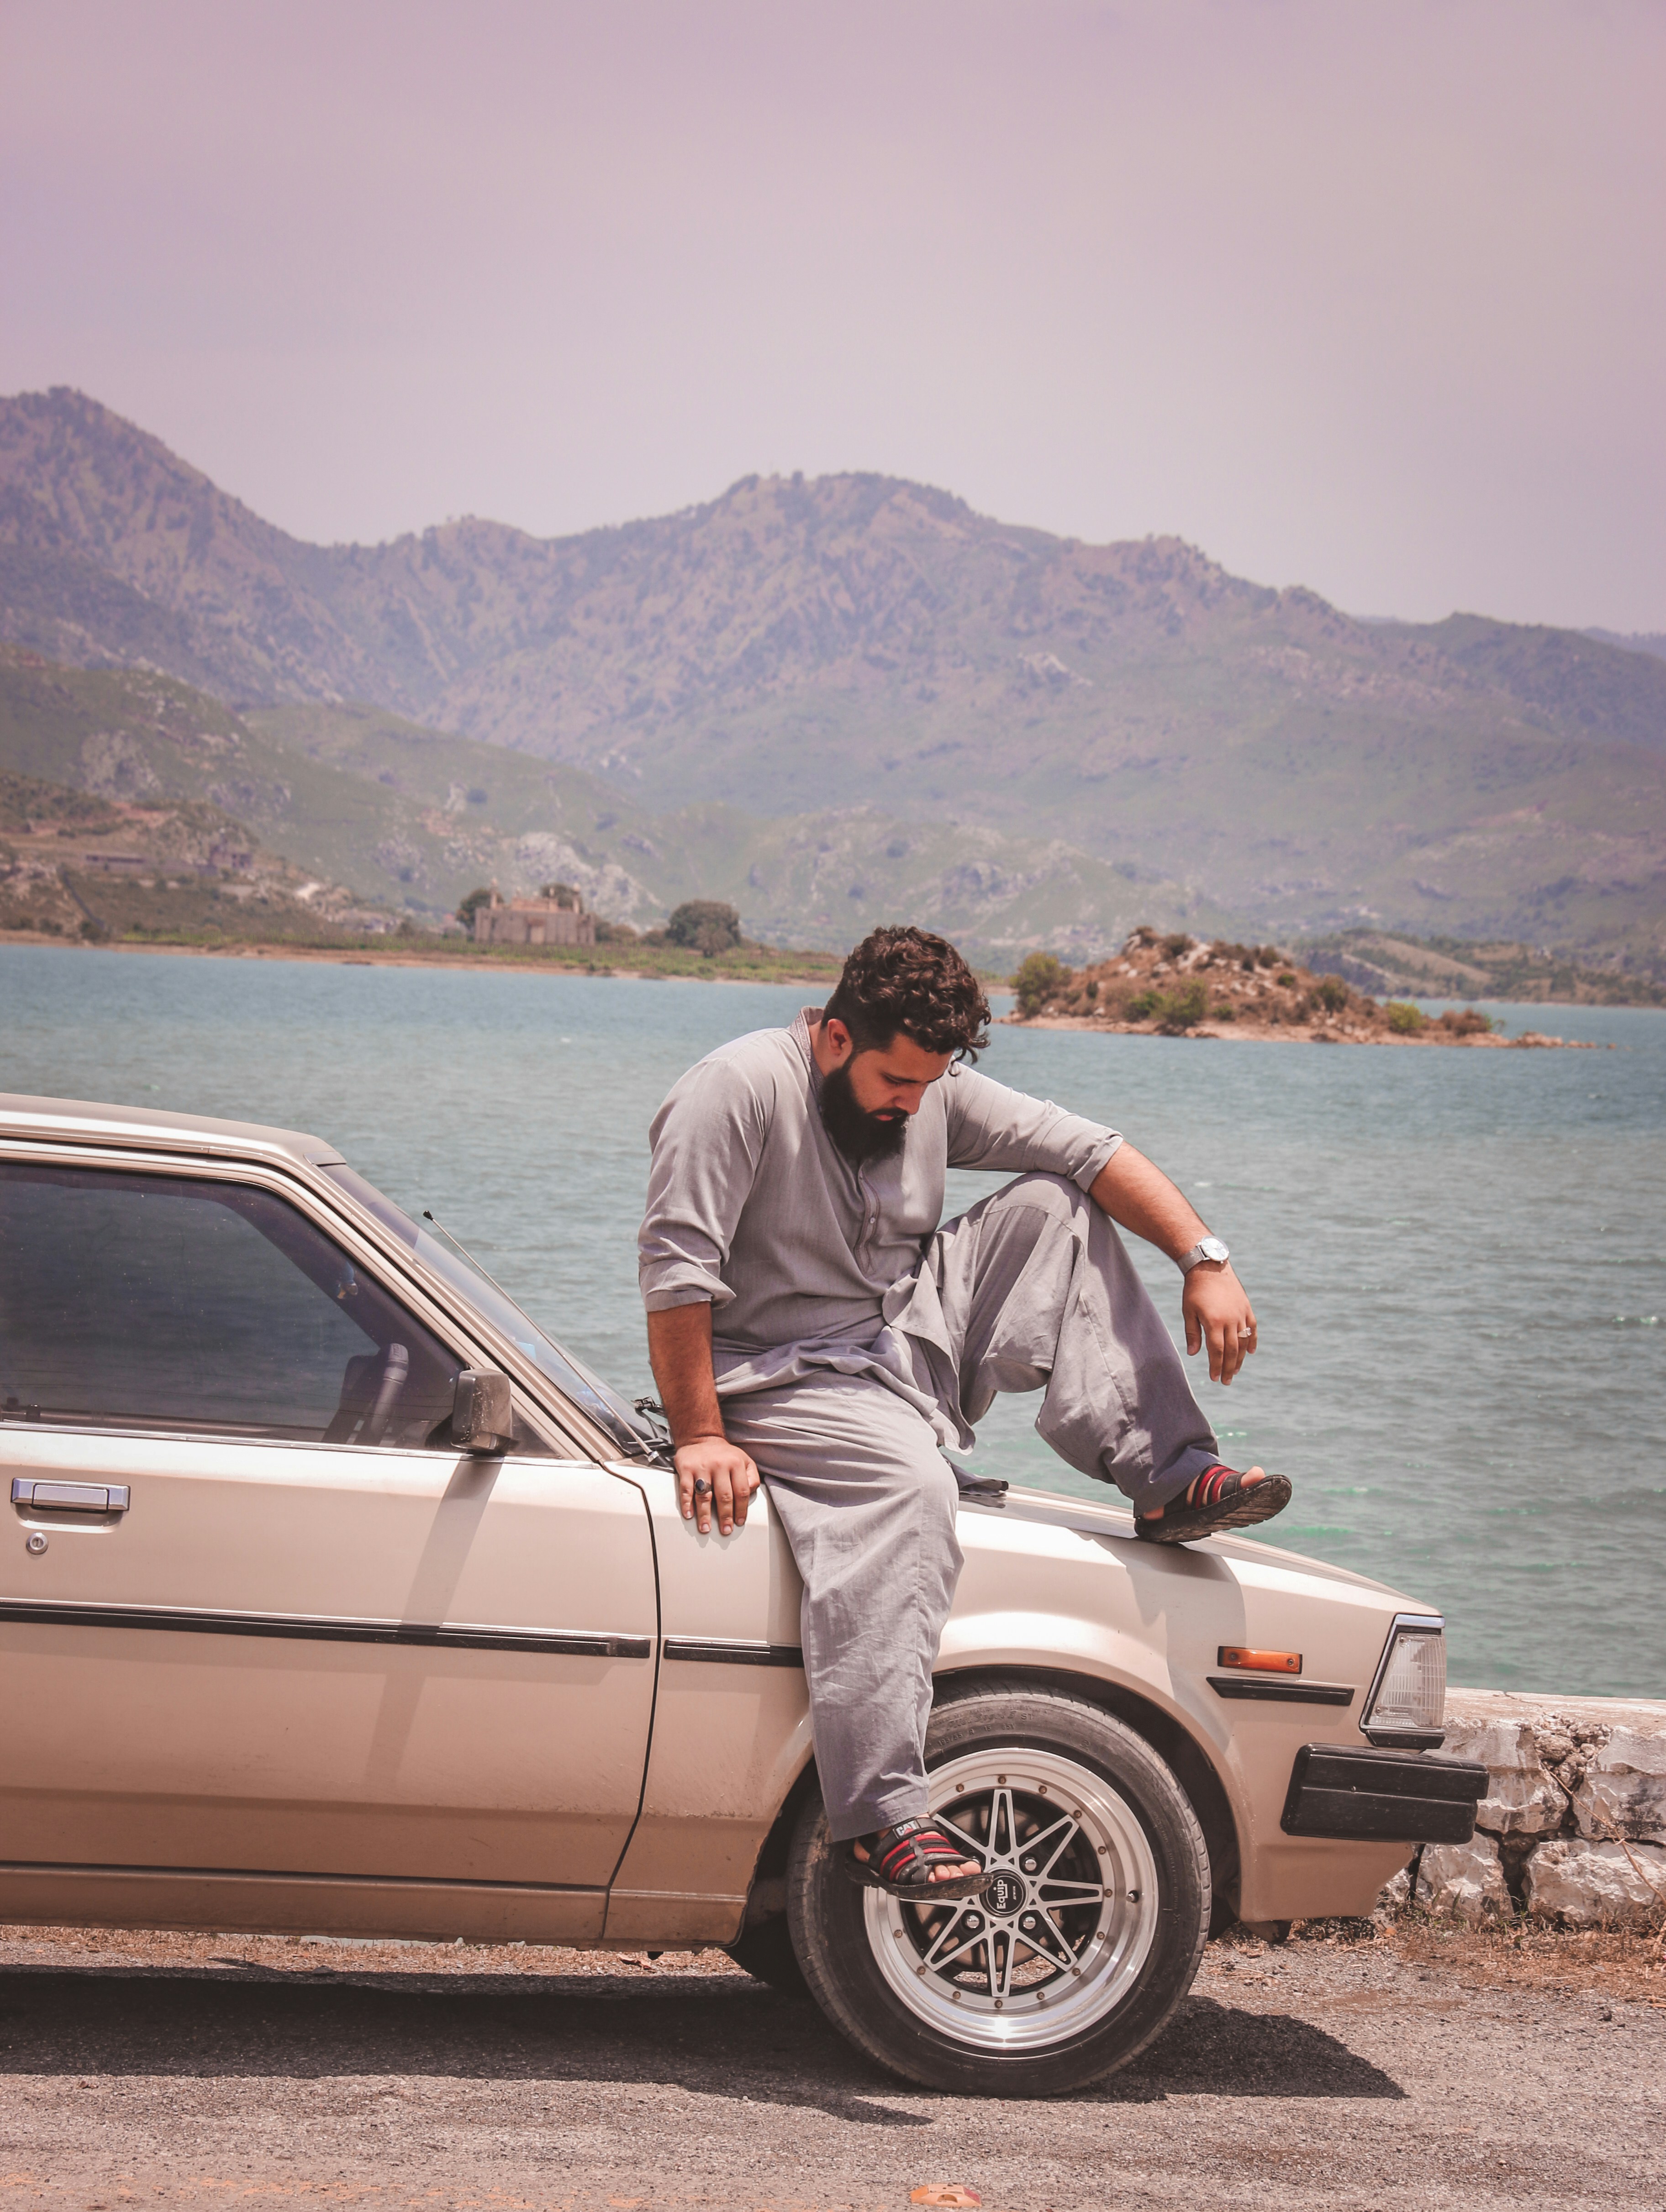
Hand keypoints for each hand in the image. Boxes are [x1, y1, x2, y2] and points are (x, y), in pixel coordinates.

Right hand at [674, 1435, 760, 1536]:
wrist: (701, 1438)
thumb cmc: (725, 1455)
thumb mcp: (745, 1461)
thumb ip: (752, 1478)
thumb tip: (749, 1494)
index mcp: (736, 1463)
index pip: (741, 1491)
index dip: (741, 1509)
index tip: (739, 1522)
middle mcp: (720, 1464)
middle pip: (724, 1496)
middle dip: (725, 1516)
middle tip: (725, 1530)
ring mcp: (702, 1466)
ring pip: (705, 1495)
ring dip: (705, 1514)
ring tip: (706, 1528)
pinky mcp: (686, 1468)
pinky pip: (686, 1489)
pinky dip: (687, 1503)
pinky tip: (689, 1514)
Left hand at [1183, 1263, 1257, 1384]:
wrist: (1209, 1266)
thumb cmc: (1194, 1290)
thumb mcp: (1188, 1311)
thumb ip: (1192, 1333)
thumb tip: (1194, 1354)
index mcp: (1214, 1322)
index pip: (1217, 1351)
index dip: (1216, 1366)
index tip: (1214, 1378)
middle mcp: (1230, 1319)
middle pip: (1232, 1350)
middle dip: (1229, 1368)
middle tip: (1226, 1381)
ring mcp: (1240, 1313)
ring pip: (1243, 1341)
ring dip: (1240, 1358)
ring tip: (1235, 1370)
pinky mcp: (1246, 1307)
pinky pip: (1252, 1328)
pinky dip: (1252, 1341)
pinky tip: (1250, 1352)